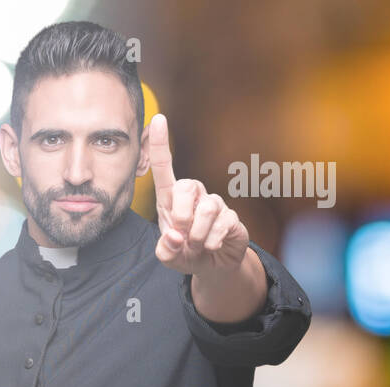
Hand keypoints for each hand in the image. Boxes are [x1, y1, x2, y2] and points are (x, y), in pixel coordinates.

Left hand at [149, 114, 249, 276]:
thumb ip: (164, 249)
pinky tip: (211, 246)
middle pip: (186, 185)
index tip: (158, 118)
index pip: (164, 167)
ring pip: (207, 207)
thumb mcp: (168, 256)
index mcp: (171, 199)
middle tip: (182, 235)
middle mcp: (193, 195)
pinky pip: (223, 222)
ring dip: (198, 233)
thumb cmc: (185, 252)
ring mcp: (214, 204)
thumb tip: (174, 236)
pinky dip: (213, 240)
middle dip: (181, 214)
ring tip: (197, 246)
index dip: (160, 144)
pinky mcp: (232, 217)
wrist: (212, 266)